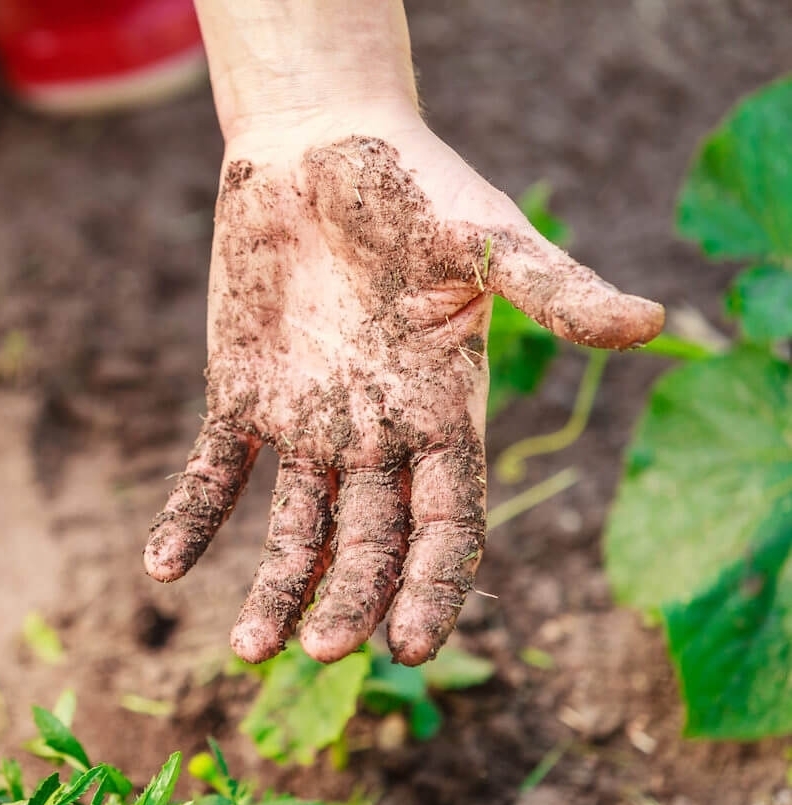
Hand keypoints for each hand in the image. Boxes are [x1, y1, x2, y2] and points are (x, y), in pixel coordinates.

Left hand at [144, 122, 662, 665]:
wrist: (314, 141)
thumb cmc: (411, 181)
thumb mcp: (482, 235)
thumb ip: (552, 286)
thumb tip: (653, 323)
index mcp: (443, 412)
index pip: (445, 524)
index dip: (431, 585)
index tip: (407, 644)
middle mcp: (377, 435)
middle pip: (368, 543)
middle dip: (348, 598)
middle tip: (321, 651)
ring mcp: (307, 424)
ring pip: (295, 528)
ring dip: (274, 588)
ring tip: (246, 649)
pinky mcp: (241, 399)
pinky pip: (214, 473)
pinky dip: (191, 518)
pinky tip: (163, 567)